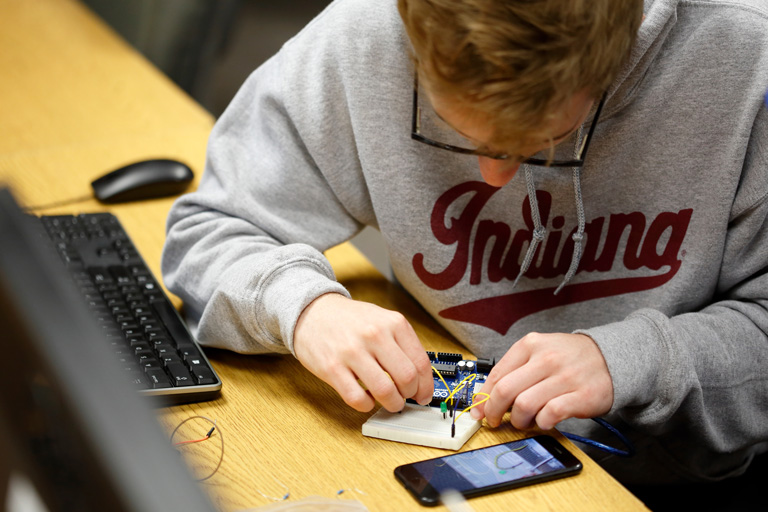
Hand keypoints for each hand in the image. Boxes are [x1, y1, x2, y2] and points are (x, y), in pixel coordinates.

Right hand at [293, 293, 433, 412]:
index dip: (426, 385)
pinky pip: (357, 398)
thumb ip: (402, 344)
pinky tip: (366, 398)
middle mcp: (374, 335)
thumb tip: (420, 378)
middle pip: (406, 379)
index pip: (420, 362)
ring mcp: (352, 352)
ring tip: (389, 402)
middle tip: (405, 398)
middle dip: (409, 395)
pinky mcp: (332, 368)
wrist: (312, 311)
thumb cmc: (350, 320)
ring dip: (391, 404)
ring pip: (384, 392)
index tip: (423, 395)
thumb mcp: (382, 320)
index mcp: (392, 323)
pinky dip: (366, 405)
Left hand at [471, 332, 612, 430]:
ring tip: (525, 421)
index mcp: (530, 345)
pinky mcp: (581, 395)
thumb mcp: (538, 351)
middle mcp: (546, 358)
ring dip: (520, 420)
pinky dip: (542, 422)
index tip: (478, 411)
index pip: (496, 375)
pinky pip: (550, 414)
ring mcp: (564, 377)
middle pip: (505, 391)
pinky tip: (545, 420)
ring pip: (525, 406)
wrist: (609, 357)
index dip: (483, 398)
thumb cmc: (568, 358)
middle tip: (496, 421)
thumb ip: (514, 371)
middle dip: (495, 412)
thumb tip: (486, 398)